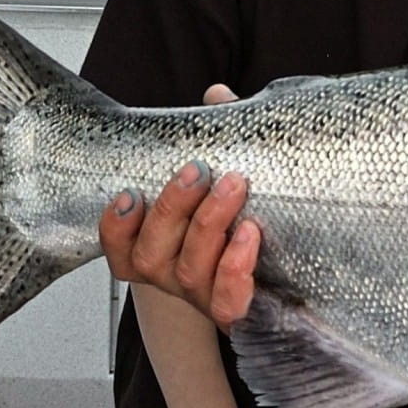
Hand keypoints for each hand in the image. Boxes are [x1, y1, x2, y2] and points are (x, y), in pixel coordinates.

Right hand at [98, 84, 262, 330]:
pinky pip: (226, 301)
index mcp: (159, 251)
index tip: (129, 193)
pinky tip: (249, 234)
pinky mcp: (237, 311)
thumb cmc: (244, 219)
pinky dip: (234, 268)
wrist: (291, 280)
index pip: (119, 251)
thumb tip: (218, 96)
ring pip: (187, 270)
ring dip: (207, 224)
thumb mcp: (226, 177)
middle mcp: (173, 278)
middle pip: (152, 255)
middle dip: (172, 207)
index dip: (116, 228)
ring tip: (233, 186)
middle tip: (199, 170)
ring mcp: (203, 297)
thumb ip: (219, 139)